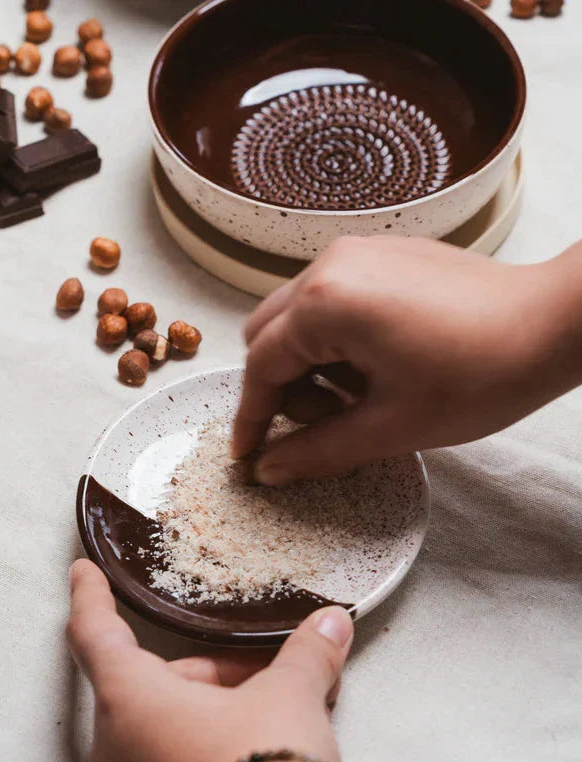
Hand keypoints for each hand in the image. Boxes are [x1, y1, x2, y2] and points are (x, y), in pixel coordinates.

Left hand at [67, 559, 353, 761]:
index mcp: (130, 700)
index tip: (83, 574)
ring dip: (205, 718)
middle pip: (149, 687)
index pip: (94, 632)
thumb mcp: (290, 696)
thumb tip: (330, 624)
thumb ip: (306, 654)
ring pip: (159, 734)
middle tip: (261, 674)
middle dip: (206, 674)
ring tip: (266, 723)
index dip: (90, 596)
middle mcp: (115, 751)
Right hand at [233, 236, 581, 484]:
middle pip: (269, 335)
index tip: (246, 454)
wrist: (554, 324)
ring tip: (360, 398)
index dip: (252, 417)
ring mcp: (358, 254)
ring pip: (299, 317)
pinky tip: (377, 368)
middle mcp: (331, 266)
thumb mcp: (391, 426)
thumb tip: (269, 470)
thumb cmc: (482, 373)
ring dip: (311, 364)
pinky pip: (332, 299)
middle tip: (322, 424)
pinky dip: (336, 340)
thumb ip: (318, 450)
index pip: (262, 366)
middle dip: (283, 387)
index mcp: (326, 303)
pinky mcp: (383, 255)